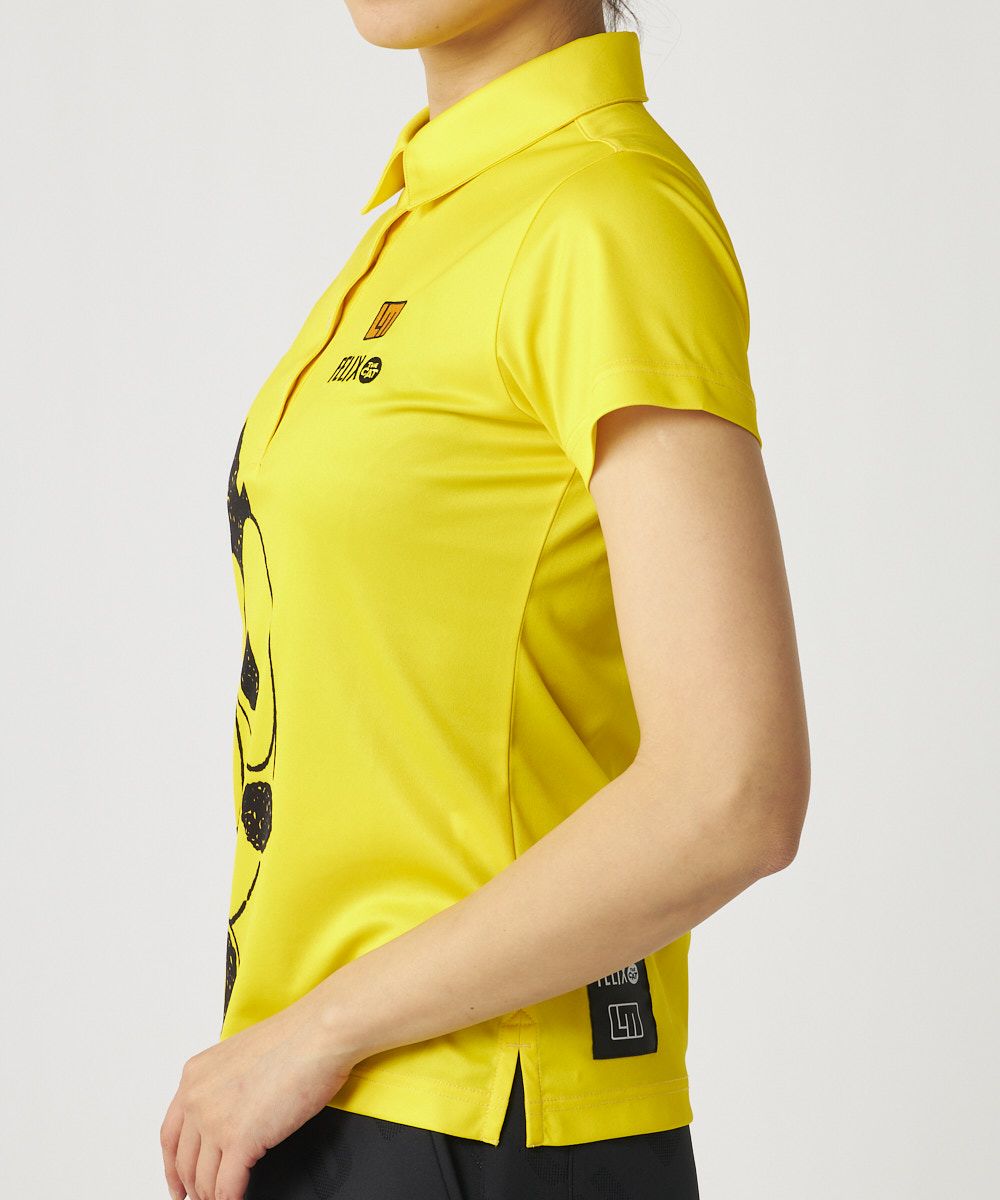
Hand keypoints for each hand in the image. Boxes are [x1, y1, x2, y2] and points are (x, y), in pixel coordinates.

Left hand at [159, 987, 355, 1199]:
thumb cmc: (294, 1038)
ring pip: (204, 1179)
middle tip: (199, 1198)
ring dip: (212, 1196)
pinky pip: (227, 1187)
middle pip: (183, 1161)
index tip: (177, 1181)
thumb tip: (229, 1113)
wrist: (318, 1034)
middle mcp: (198, 1099)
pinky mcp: (241, 1141)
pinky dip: (231, 1199)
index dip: (172, 1166)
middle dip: (192, 1186)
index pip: (170, 1134)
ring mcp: (216, 1122)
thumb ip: (223, 1086)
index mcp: (195, 1076)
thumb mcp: (240, 1057)